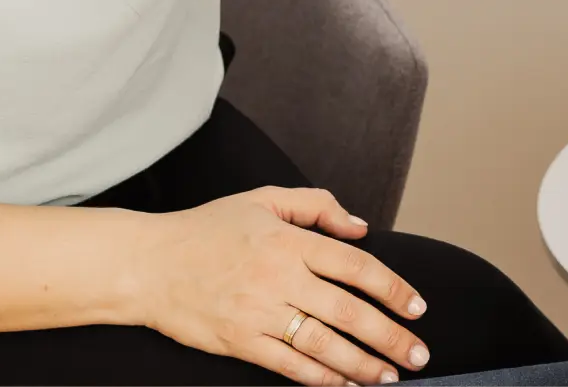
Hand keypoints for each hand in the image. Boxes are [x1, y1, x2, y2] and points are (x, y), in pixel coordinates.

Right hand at [130, 186, 427, 386]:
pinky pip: (290, 365)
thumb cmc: (207, 229)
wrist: (148, 264)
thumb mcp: (262, 199)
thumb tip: (361, 225)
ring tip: (390, 377)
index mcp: (288, 239)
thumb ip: (316, 205)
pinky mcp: (240, 341)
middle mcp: (279, 276)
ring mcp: (259, 311)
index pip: (355, 264)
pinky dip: (322, 378)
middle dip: (390, 335)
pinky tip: (345, 385)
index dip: (392, 287)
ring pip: (324, 343)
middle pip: (349, 310)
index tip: (417, 306)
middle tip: (419, 354)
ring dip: (363, 364)